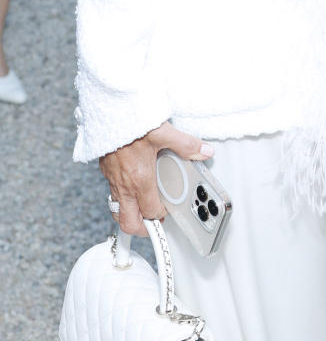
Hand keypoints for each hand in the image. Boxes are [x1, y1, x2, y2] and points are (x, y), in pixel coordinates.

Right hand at [100, 122, 213, 236]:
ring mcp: (112, 179)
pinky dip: (122, 196)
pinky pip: (112, 192)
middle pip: (127, 221)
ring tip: (141, 211)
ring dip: (129, 214)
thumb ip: (186, 144)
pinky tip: (132, 185)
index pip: (150, 211)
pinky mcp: (106, 170)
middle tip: (151, 226)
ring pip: (117, 209)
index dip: (160, 215)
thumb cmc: (131, 122)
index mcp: (140, 179)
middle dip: (140, 228)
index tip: (167, 212)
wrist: (108, 112)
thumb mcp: (164, 132)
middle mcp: (124, 184)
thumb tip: (204, 151)